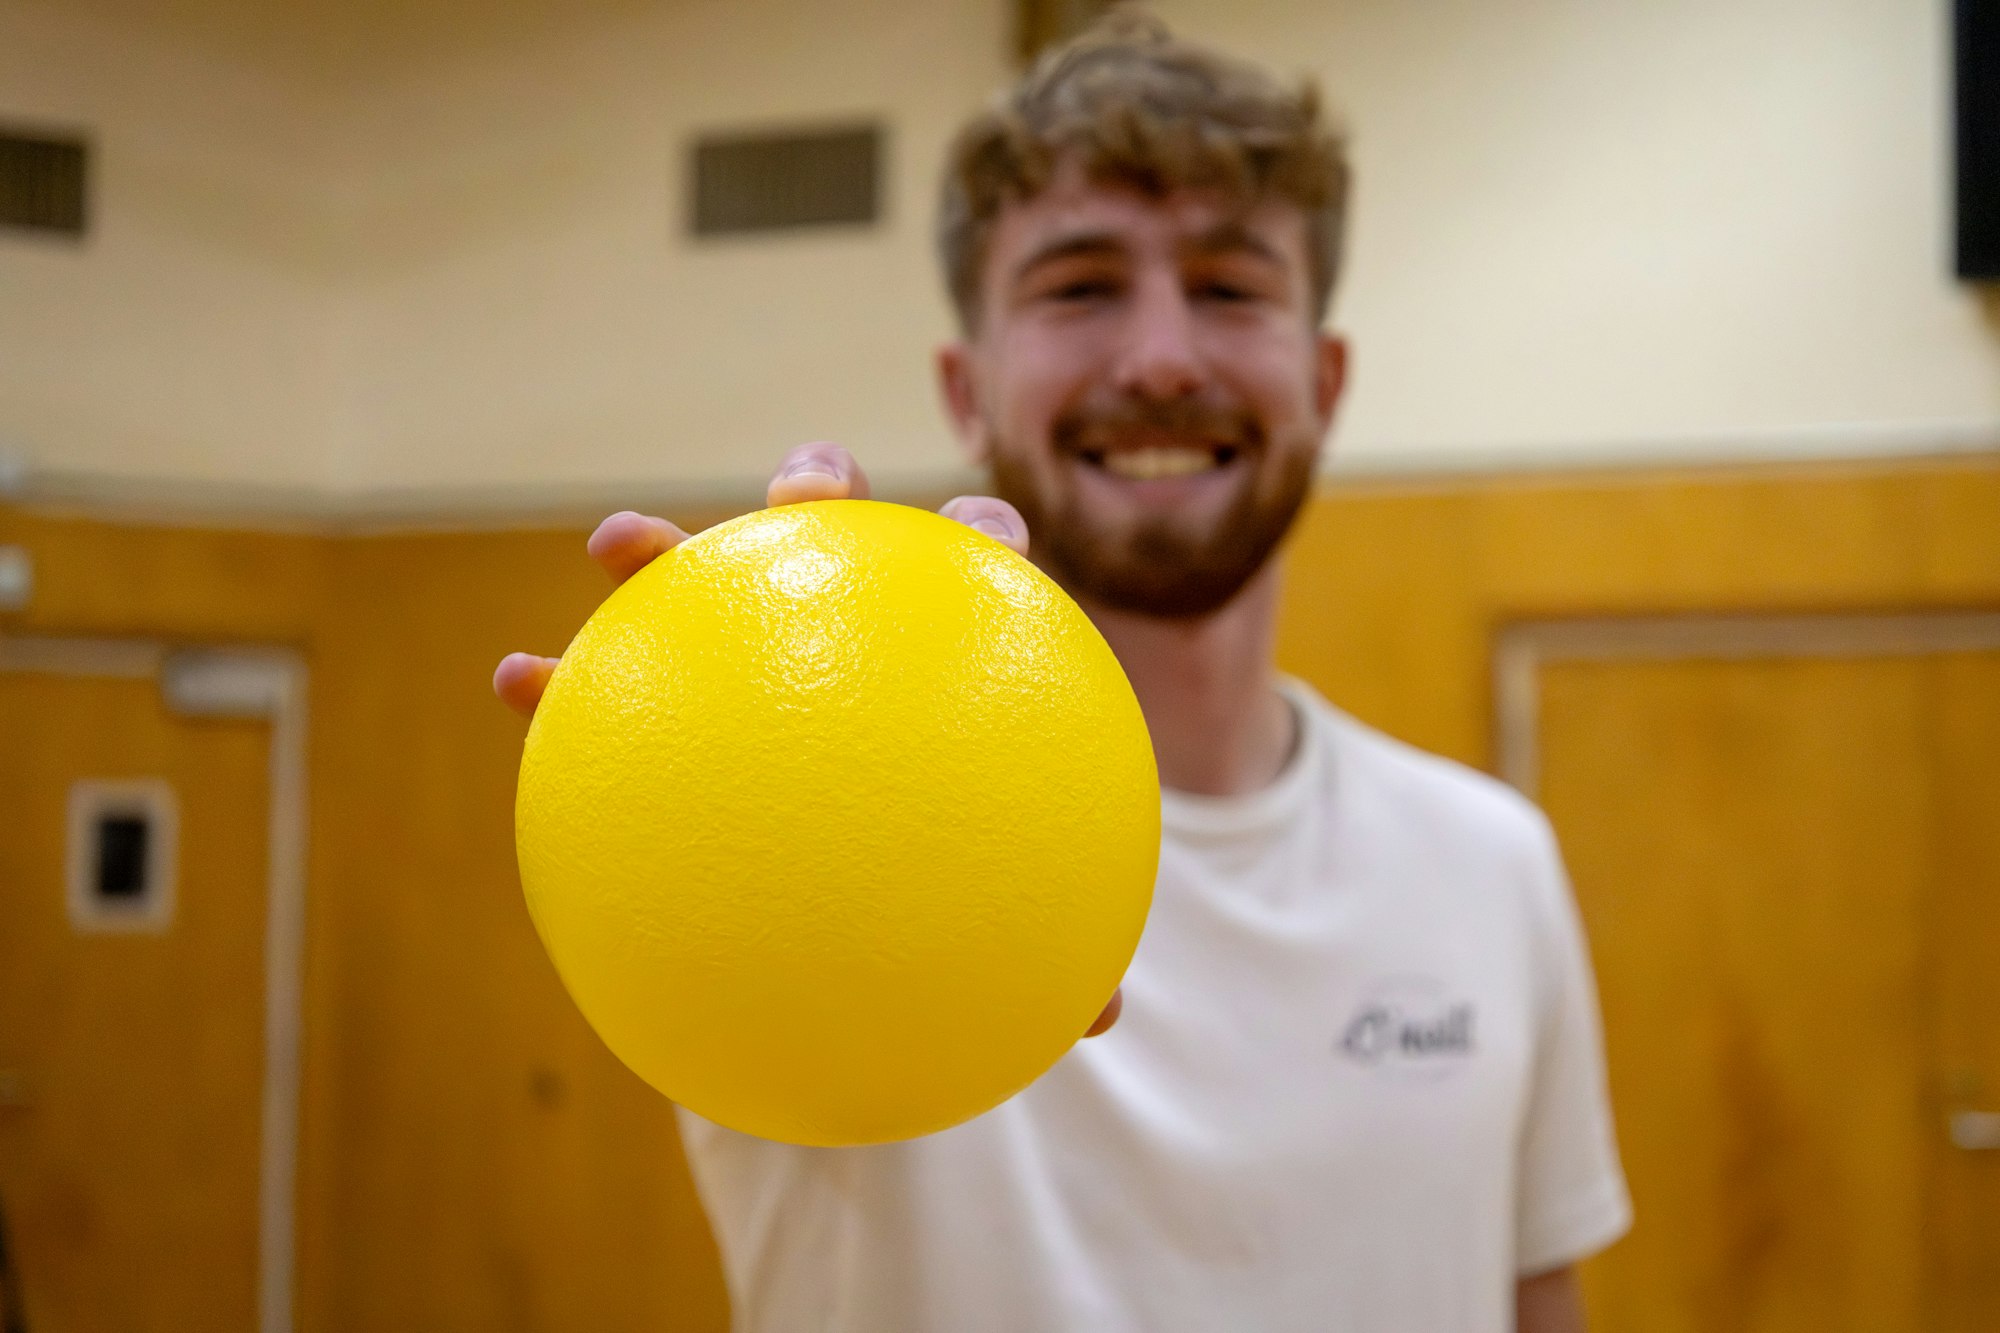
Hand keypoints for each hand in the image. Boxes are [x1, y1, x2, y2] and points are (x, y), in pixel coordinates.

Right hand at [492, 443, 1123, 1038]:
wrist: (832, 904)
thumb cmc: (933, 886)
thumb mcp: (992, 921)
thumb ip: (1042, 948)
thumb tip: (1101, 1017)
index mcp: (935, 654)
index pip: (977, 567)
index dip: (986, 537)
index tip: (986, 539)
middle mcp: (839, 632)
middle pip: (836, 527)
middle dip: (818, 486)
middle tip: (805, 500)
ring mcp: (743, 657)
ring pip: (700, 575)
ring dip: (658, 546)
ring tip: (617, 543)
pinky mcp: (664, 705)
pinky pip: (602, 681)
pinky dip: (558, 678)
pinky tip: (516, 685)